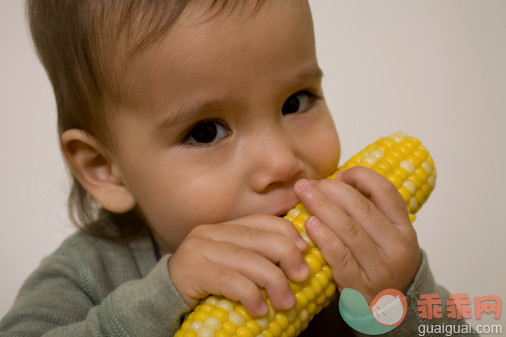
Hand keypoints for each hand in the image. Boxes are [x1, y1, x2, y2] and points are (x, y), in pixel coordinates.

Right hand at [168, 214, 310, 316]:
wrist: (165, 299)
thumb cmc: (208, 286)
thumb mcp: (236, 266)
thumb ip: (258, 258)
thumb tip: (299, 261)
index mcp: (224, 227)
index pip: (262, 221)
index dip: (287, 232)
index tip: (305, 251)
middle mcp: (211, 232)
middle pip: (258, 238)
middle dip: (286, 256)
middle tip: (302, 277)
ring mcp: (198, 249)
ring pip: (246, 259)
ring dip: (273, 281)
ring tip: (286, 302)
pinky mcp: (191, 270)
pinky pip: (229, 280)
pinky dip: (250, 295)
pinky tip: (260, 310)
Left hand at [294, 166, 420, 302]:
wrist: (393, 311)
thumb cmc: (382, 265)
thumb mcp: (387, 237)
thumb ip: (370, 212)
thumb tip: (337, 181)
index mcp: (405, 228)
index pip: (385, 191)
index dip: (360, 176)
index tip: (339, 174)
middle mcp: (397, 246)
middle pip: (361, 207)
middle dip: (331, 190)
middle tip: (308, 184)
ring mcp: (381, 267)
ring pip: (348, 229)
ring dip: (322, 207)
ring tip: (304, 196)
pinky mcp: (361, 285)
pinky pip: (339, 255)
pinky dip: (322, 236)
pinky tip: (308, 224)